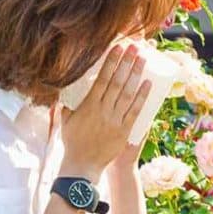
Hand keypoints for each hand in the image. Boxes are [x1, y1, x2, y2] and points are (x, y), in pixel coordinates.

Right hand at [60, 44, 151, 181]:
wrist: (82, 166)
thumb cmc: (73, 142)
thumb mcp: (66, 120)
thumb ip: (67, 104)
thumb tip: (64, 88)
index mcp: (88, 105)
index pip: (102, 79)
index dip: (111, 62)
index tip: (118, 48)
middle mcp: (102, 110)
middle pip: (117, 82)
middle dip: (127, 63)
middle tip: (135, 47)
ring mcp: (114, 121)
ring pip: (127, 94)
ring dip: (136, 75)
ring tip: (143, 59)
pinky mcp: (124, 131)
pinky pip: (135, 111)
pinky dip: (142, 97)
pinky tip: (149, 84)